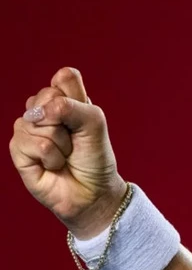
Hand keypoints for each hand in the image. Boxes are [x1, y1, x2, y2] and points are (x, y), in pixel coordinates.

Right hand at [10, 67, 127, 238]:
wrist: (93, 192)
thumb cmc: (95, 158)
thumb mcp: (95, 124)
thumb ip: (71, 105)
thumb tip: (38, 111)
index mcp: (65, 99)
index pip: (64, 77)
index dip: (77, 97)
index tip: (85, 120)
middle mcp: (43, 111)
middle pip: (48, 95)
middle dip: (68, 122)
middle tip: (75, 141)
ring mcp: (28, 129)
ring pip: (39, 121)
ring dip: (60, 143)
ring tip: (65, 155)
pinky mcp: (18, 149)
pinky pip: (34, 143)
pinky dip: (51, 157)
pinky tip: (53, 165)